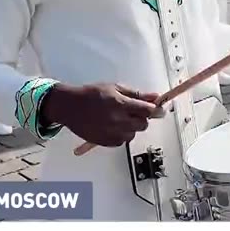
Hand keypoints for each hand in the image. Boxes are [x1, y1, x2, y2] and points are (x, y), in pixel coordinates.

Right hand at [40, 83, 164, 147]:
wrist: (70, 107)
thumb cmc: (91, 94)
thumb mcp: (114, 88)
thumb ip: (136, 94)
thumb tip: (155, 97)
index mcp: (121, 104)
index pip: (147, 111)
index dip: (156, 110)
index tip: (159, 110)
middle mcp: (118, 121)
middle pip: (143, 124)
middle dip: (142, 118)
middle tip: (133, 111)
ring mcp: (112, 133)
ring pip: (133, 134)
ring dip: (131, 127)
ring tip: (119, 118)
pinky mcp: (106, 143)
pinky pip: (122, 141)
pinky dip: (121, 135)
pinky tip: (112, 126)